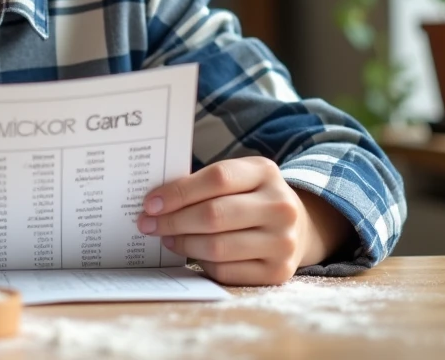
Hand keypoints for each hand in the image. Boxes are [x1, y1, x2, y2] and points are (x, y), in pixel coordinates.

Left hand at [137, 157, 352, 285]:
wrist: (296, 226)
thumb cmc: (250, 197)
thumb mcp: (237, 176)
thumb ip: (202, 182)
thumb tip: (155, 202)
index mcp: (265, 172)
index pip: (216, 179)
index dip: (178, 192)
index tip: (150, 203)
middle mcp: (280, 207)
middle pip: (214, 215)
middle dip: (172, 221)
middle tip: (147, 224)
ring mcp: (283, 242)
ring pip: (217, 247)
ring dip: (182, 244)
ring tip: (166, 237)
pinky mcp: (278, 272)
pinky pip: (226, 271)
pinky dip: (202, 263)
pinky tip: (191, 253)